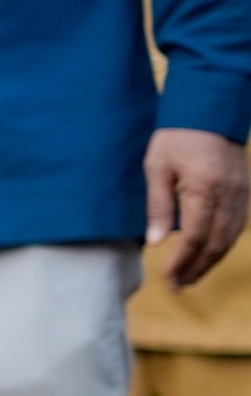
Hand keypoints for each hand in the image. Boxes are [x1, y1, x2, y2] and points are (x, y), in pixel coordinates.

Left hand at [144, 127, 248, 289]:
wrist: (210, 109)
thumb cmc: (177, 137)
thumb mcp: (157, 168)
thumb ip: (158, 206)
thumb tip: (155, 242)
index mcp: (204, 191)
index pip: (193, 238)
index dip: (181, 262)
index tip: (168, 278)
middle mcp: (228, 196)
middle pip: (216, 244)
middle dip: (197, 268)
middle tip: (178, 287)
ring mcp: (241, 193)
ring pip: (231, 237)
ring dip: (212, 260)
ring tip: (191, 277)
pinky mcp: (245, 190)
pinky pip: (239, 224)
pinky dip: (225, 244)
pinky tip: (210, 253)